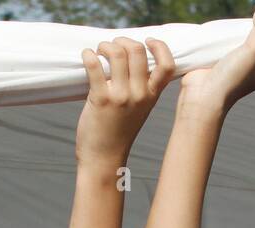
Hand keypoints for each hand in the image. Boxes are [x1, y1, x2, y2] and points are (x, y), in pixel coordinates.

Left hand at [75, 36, 174, 166]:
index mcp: (152, 96)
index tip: (147, 41)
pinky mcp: (101, 100)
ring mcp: (121, 97)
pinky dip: (89, 55)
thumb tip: (130, 56)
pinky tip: (87, 56)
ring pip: (117, 53)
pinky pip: (95, 66)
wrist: (103, 158)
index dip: (160, 47)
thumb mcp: (139, 109)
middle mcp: (140, 95)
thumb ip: (141, 87)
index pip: (167, 65)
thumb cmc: (118, 131)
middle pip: (138, 50)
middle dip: (122, 41)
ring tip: (98, 52)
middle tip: (111, 47)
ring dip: (105, 46)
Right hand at [176, 5, 254, 119]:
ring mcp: (232, 65)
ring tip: (233, 28)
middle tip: (249, 21)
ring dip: (234, 34)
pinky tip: (220, 32)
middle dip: (251, 30)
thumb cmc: (232, 79)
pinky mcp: (217, 62)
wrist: (203, 94)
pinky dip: (221, 38)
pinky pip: (222, 44)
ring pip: (237, 42)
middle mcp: (250, 68)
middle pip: (254, 41)